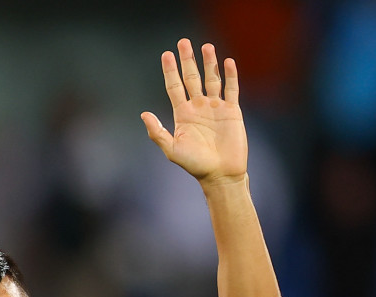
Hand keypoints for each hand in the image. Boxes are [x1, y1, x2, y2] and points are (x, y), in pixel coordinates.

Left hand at [141, 39, 247, 185]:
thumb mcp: (172, 150)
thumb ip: (157, 132)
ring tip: (205, 46)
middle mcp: (198, 107)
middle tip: (183, 42)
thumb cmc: (195, 165)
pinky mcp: (232, 111)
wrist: (221, 174)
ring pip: (211, 79)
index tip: (166, 54)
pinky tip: (227, 61)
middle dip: (187, 60)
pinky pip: (231, 89)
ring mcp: (215, 107)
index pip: (174, 87)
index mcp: (183, 114)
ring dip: (209, 63)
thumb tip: (143, 114)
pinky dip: (230, 75)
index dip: (170, 71)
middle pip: (192, 78)